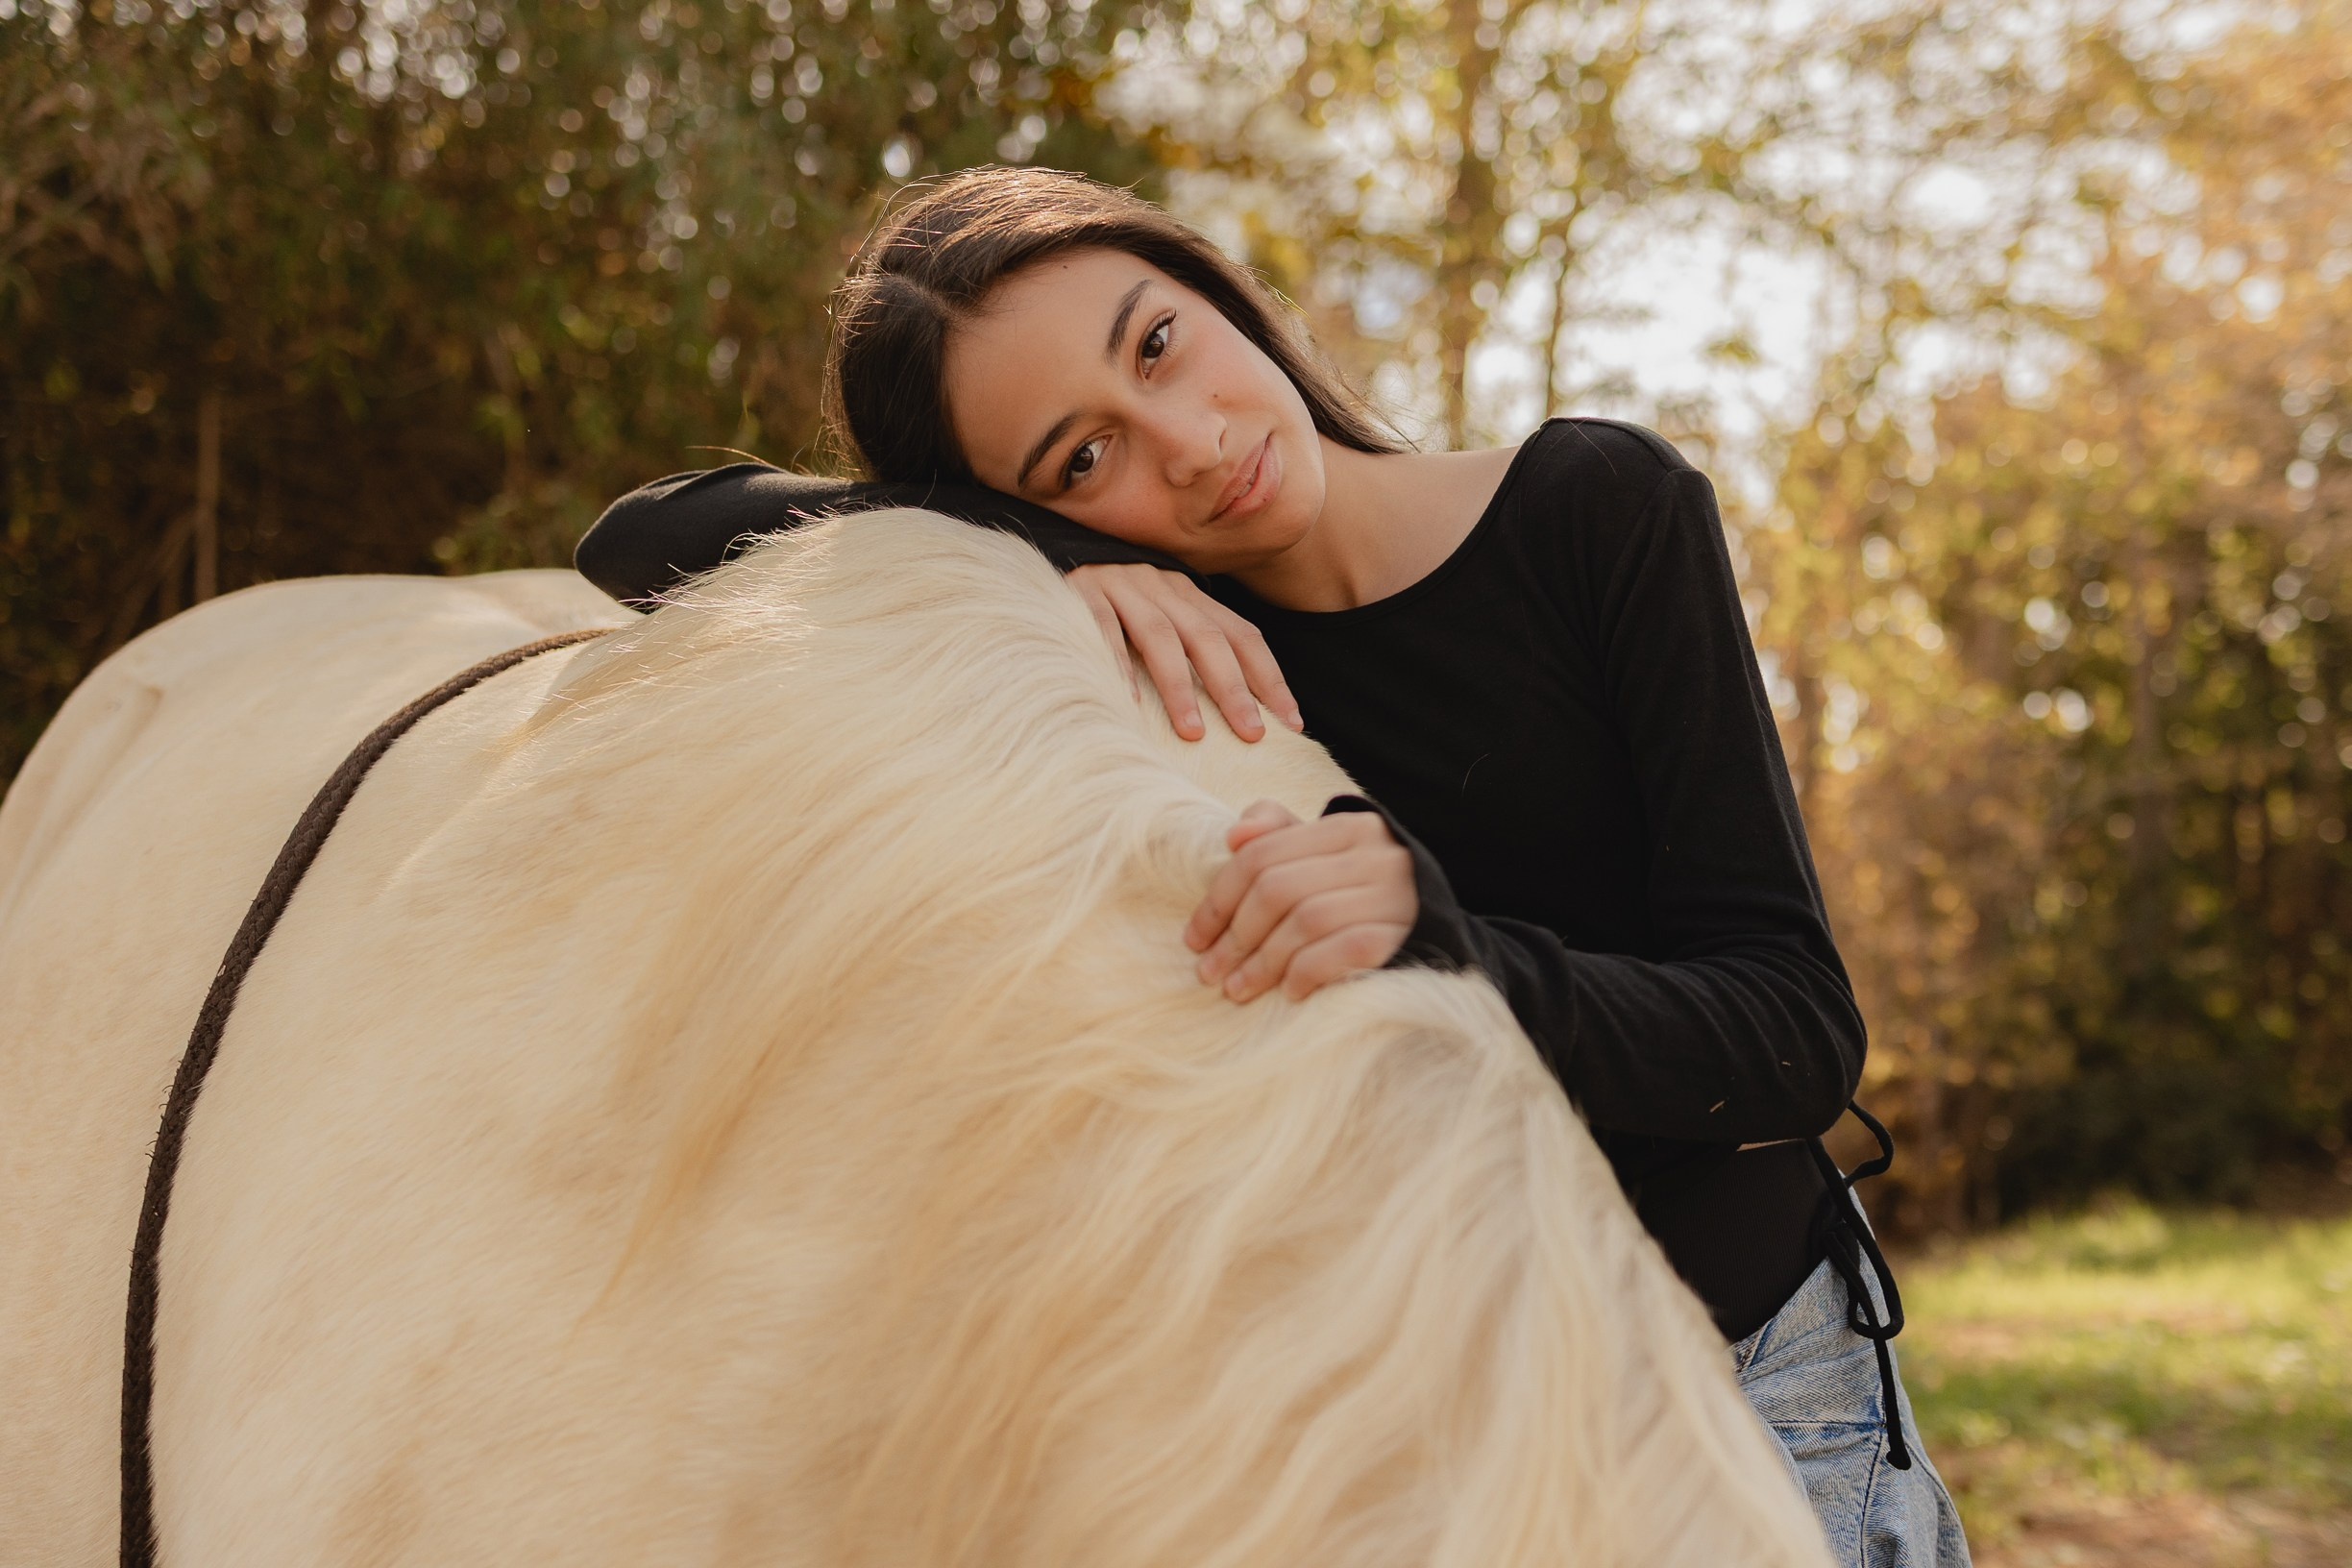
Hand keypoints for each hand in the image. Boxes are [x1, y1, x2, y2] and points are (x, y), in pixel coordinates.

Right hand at [1068, 563, 1303, 741]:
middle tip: (1252, 735)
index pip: (1242, 635)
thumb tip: (1238, 710)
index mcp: (1191, 595)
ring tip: (1193, 733)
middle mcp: (1164, 587)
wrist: (1059, 550)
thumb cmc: (1115, 604)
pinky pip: (1103, 631)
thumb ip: (1193, 648)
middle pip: (1208, 638)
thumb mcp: (1162, 615)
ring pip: (1160, 636)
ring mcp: (1122, 587)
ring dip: (1180, 686)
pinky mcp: (1081, 594)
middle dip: (1234, 689)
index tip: (1292, 723)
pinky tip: (1129, 703)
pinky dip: (1118, 665)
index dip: (1270, 678)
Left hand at [1184, 800, 1416, 1002]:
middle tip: (1209, 972)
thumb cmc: (1362, 898)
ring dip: (1262, 962)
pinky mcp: (1402, 935)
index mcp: (1348, 828)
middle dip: (1235, 935)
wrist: (1438, 934)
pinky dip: (1306, 972)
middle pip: (1277, 888)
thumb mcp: (1324, 860)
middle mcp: (1374, 854)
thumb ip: (1278, 837)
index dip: (1219, 898)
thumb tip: (1234, 834)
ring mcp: (1392, 895)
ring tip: (1237, 989)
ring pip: (1305, 921)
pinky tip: (1289, 992)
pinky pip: (1341, 951)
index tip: (1195, 937)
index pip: (1262, 853)